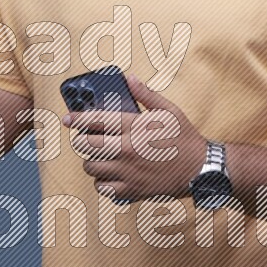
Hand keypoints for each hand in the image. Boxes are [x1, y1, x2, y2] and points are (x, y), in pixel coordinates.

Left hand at [62, 72, 205, 202]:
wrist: (199, 169)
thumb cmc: (184, 138)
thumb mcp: (169, 111)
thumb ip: (146, 95)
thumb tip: (128, 78)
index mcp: (136, 127)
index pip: (97, 120)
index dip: (78, 118)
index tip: (67, 119)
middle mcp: (128, 149)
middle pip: (88, 145)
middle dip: (81, 141)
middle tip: (84, 140)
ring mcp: (129, 171)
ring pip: (92, 167)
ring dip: (91, 161)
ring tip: (97, 158)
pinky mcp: (132, 189)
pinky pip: (104, 188)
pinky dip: (102, 182)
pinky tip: (109, 176)